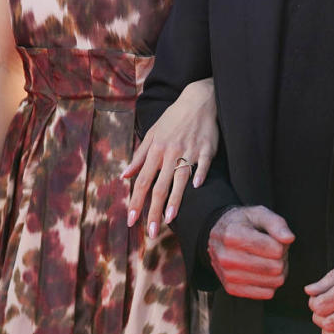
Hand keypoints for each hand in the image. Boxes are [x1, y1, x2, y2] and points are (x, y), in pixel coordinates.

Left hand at [122, 77, 216, 236]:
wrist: (198, 100)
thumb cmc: (173, 119)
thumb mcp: (152, 134)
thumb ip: (139, 156)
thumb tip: (125, 175)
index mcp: (156, 149)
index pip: (143, 181)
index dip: (136, 201)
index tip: (131, 220)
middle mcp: (171, 152)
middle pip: (160, 186)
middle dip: (154, 211)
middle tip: (151, 232)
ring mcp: (190, 151)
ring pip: (180, 178)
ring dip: (174, 200)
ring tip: (169, 219)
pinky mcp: (208, 149)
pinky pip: (204, 165)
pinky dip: (200, 175)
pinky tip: (196, 189)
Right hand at [208, 206, 293, 299]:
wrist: (219, 236)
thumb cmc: (242, 223)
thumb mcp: (259, 214)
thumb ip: (276, 223)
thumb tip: (289, 238)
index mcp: (233, 235)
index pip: (275, 249)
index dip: (283, 244)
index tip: (276, 239)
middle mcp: (227, 258)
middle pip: (275, 267)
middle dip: (282, 258)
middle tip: (275, 250)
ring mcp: (228, 275)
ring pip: (273, 282)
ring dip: (278, 271)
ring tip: (270, 259)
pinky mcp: (231, 289)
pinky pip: (266, 293)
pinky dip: (271, 283)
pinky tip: (264, 272)